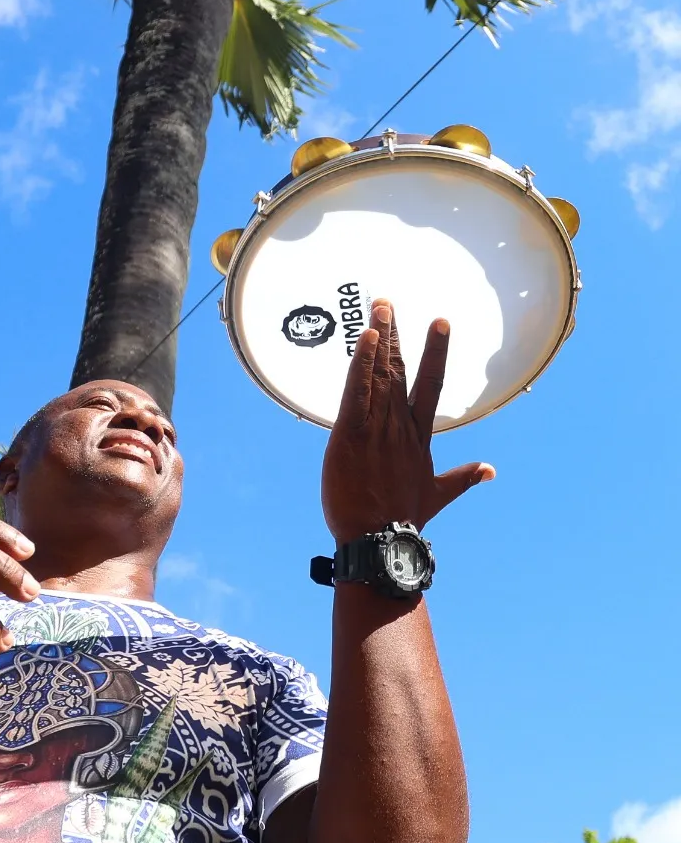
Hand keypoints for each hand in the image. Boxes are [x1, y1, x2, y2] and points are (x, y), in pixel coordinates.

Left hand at [321, 300, 494, 546]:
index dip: (434, 352)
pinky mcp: (351, 435)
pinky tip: (365, 339)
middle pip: (401, 371)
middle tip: (387, 300)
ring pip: (380, 375)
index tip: (440, 322)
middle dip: (396, 334)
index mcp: (418, 438)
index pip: (430, 385)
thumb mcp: (437, 495)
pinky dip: (361, 364)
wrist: (380, 542)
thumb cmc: (402, 521)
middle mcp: (401, 427)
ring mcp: (378, 429)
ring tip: (378, 306)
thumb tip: (491, 470)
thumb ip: (462, 479)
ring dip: (378, 339)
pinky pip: (356, 392)